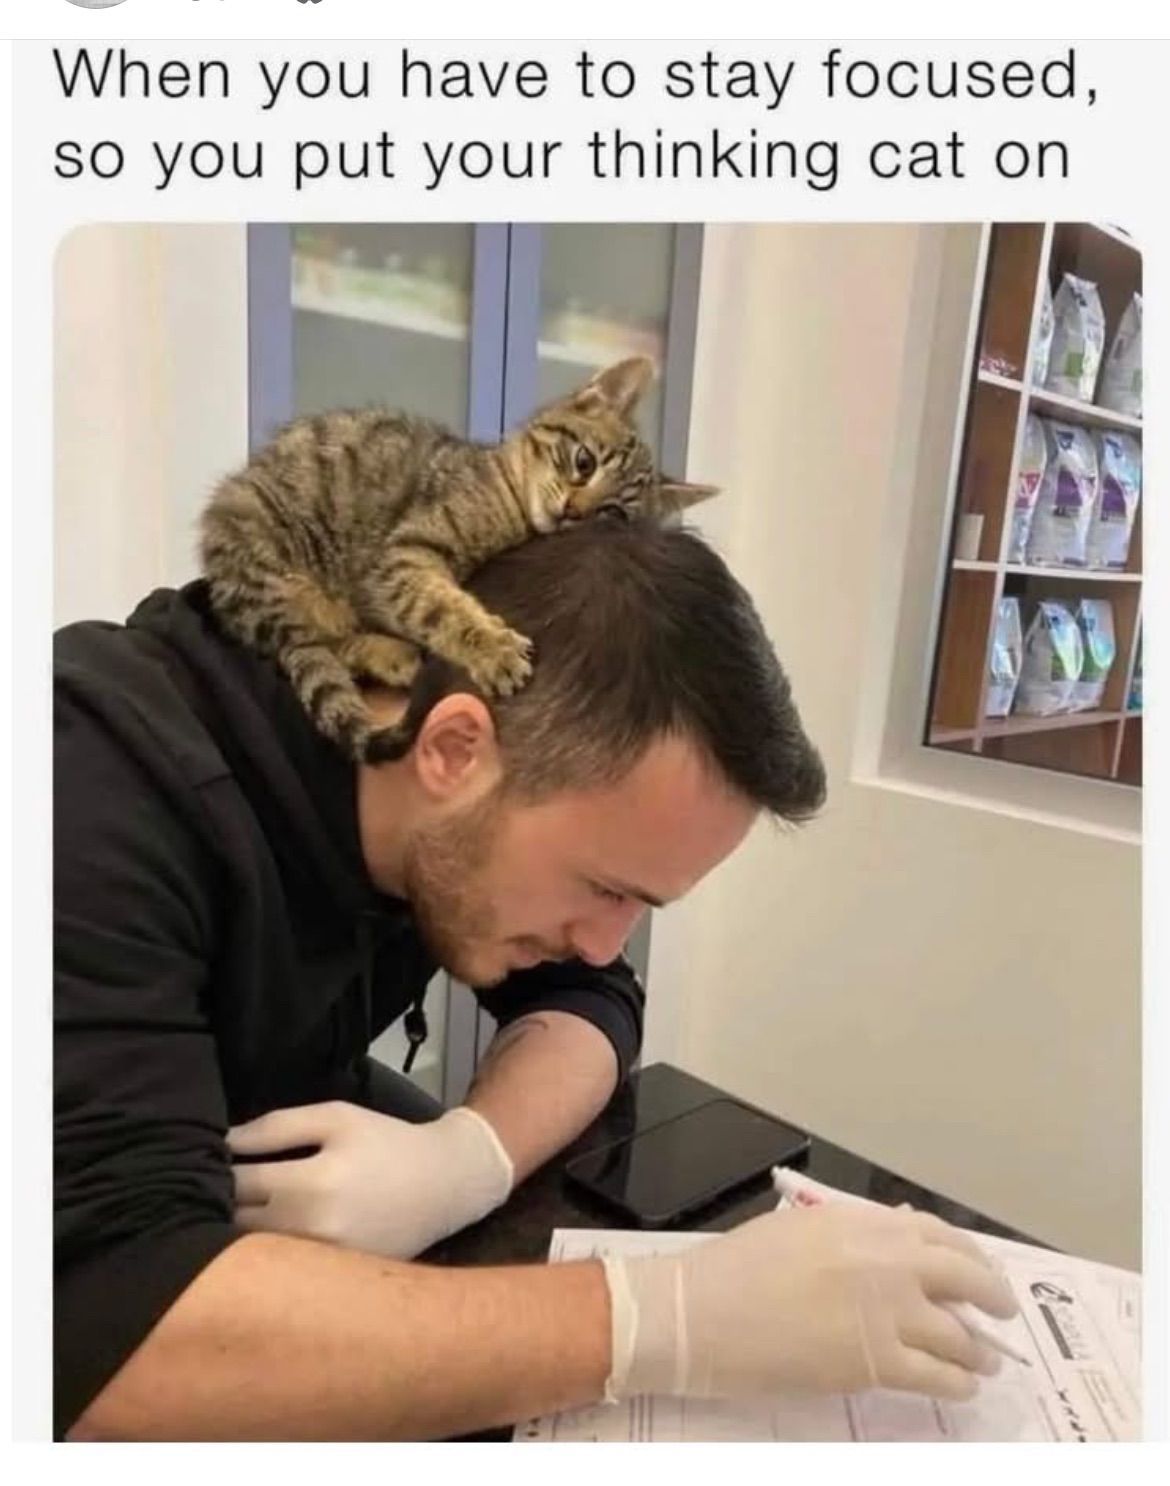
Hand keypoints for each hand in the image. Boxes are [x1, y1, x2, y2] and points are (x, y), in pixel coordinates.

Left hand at [229, 1101, 513, 1258]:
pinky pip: (279, 1270)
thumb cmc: (386, 1143)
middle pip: (234, 1225)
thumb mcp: (336, 1117)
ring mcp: (321, 1265)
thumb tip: (223, 1143)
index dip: (216, 1168)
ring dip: (236, 1233)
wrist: (444, 1186)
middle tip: (217, 1186)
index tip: (210, 1160)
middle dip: (221, 1203)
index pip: (235, 1182)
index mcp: (311, 1184)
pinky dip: (267, 1254)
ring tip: (244, 1209)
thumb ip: (276, 1127)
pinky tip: (272, 1234)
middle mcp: (311, 1233)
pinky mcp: (331, 1284)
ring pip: (251, 1253)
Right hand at [602, 1201, 1017, 1402]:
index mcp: (864, 1222)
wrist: (704, 1313)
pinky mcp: (878, 1363)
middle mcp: (887, 1260)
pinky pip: (938, 1375)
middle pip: (965, 1277)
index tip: (977, 1268)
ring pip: (958, 1334)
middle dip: (993, 1297)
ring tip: (985, 1360)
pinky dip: (959, 1383)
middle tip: (1002, 1311)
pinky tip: (963, 1386)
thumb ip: (855, 1232)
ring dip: (979, 1349)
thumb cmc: (737, 1268)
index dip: (967, 1255)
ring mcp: (888, 1313)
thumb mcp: (799, 1229)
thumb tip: (901, 1232)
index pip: (938, 1233)